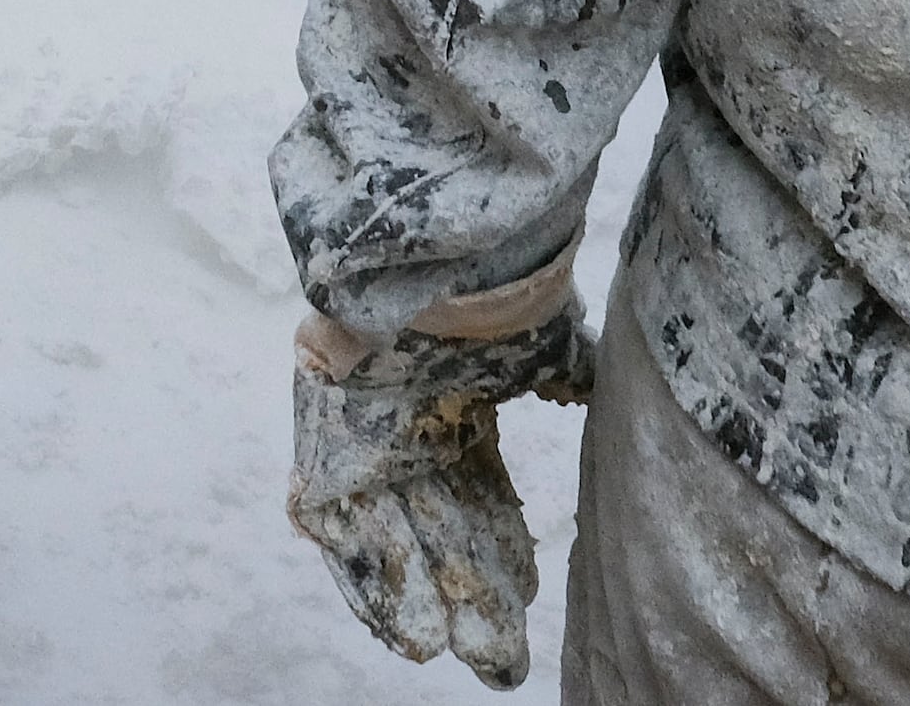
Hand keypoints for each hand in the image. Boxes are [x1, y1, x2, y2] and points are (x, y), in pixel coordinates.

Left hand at [288, 310, 584, 688]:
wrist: (427, 251)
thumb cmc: (489, 284)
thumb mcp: (541, 339)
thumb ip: (565, 373)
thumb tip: (584, 390)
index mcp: (454, 405)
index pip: (480, 496)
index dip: (501, 549)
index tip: (527, 594)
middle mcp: (408, 432)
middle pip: (441, 531)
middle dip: (470, 596)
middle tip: (499, 658)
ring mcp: (365, 441)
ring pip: (395, 539)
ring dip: (422, 600)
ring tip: (450, 655)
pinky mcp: (325, 447)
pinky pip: (341, 529)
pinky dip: (367, 580)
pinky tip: (402, 631)